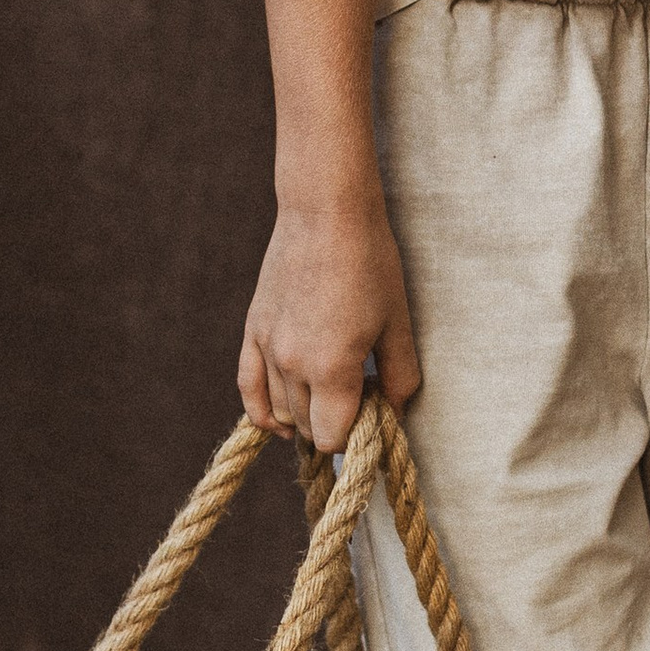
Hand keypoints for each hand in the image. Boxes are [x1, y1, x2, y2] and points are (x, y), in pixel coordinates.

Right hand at [240, 196, 421, 450]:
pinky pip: (248, 388)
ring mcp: (267, 348)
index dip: (356, 434)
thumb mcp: (398, 323)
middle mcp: (292, 365)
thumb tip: (393, 412)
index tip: (373, 410)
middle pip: (308, 428)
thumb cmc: (370, 262)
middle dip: (334, 423)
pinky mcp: (254, 330)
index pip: (333, 439)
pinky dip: (262, 412)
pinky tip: (280, 423)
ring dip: (306, 415)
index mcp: (332, 367)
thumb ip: (400, 377)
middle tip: (360, 395)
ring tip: (331, 394)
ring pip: (280, 412)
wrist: (325, 211)